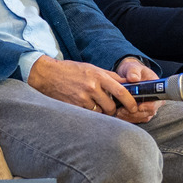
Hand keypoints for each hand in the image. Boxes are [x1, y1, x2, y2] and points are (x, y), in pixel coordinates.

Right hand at [27, 55, 148, 122]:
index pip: (121, 91)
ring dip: (101, 112)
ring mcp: (82, 98)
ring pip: (100, 112)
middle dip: (114, 110)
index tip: (134, 107)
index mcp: (99, 76)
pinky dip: (91, 113)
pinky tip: (86, 106)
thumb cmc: (72, 70)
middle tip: (112, 108)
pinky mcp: (74, 106)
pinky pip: (89, 114)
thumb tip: (127, 83)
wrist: (48, 75)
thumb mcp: (92, 68)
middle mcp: (92, 87)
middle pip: (111, 106)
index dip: (130, 101)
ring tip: (96, 104)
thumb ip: (109, 76)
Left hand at [112, 57, 162, 123]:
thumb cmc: (134, 71)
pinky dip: (127, 118)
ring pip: (141, 118)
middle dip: (134, 113)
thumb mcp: (134, 68)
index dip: (146, 107)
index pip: (155, 103)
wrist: (129, 75)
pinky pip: (136, 119)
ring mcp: (147, 107)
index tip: (136, 106)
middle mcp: (154, 101)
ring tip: (118, 113)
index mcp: (156, 90)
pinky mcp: (140, 112)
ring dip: (129, 117)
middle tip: (122, 110)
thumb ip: (134, 72)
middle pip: (148, 113)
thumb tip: (133, 78)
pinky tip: (119, 114)